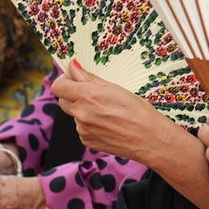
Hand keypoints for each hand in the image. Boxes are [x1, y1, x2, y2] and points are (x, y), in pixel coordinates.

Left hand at [53, 62, 174, 165]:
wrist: (150, 139)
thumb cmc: (139, 112)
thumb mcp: (117, 88)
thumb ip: (91, 78)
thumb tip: (74, 68)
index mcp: (88, 97)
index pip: (58, 86)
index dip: (64, 81)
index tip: (73, 78)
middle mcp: (81, 114)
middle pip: (63, 100)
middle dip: (73, 95)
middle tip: (92, 93)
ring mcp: (83, 130)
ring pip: (75, 114)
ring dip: (84, 110)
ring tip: (108, 112)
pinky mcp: (87, 141)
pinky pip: (82, 128)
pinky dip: (90, 124)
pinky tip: (108, 123)